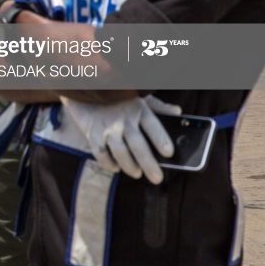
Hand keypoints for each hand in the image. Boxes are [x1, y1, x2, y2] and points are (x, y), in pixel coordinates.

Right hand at [59, 95, 181, 183]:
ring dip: (129, 166)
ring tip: (137, 174)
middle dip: (148, 163)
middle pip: (138, 144)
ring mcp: (107, 127)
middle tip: (157, 178)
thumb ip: (158, 106)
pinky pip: (100, 152)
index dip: (161, 139)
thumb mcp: (139, 96)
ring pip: (120, 151)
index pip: (152, 125)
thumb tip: (178, 111)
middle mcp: (123, 119)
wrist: (86, 87)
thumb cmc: (117, 96)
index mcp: (139, 109)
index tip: (169, 153)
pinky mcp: (92, 132)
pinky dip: (108, 163)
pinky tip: (115, 167)